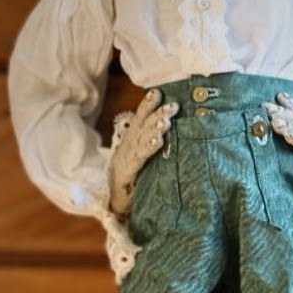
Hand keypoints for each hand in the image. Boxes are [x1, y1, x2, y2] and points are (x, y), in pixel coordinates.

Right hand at [108, 89, 178, 217]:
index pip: (140, 118)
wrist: (118, 200)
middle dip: (158, 113)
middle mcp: (129, 144)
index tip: (158, 92)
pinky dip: (149, 147)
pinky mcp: (128, 170)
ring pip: (143, 139)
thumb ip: (151, 141)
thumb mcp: (142, 155)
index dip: (147, 104)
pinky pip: (141, 157)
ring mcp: (127, 157)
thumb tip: (169, 125)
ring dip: (156, 128)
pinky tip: (158, 141)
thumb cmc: (135, 176)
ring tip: (167, 121)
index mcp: (133, 138)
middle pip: (144, 125)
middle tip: (174, 105)